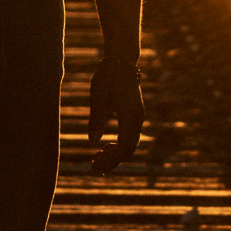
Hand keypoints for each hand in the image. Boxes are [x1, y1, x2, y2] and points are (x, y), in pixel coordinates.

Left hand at [86, 52, 143, 173]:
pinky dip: (117, 146)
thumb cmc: (107, 77)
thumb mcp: (97, 97)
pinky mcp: (134, 115)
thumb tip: (93, 141)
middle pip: (129, 148)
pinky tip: (104, 149)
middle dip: (112, 161)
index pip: (124, 146)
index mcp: (130, 115)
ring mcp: (138, 117)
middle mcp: (137, 118)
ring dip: (114, 155)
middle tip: (94, 170)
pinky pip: (129, 136)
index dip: (111, 159)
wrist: (121, 61)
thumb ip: (96, 119)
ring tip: (96, 161)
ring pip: (130, 144)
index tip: (97, 167)